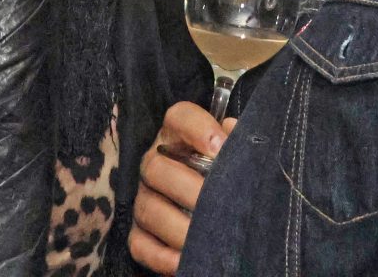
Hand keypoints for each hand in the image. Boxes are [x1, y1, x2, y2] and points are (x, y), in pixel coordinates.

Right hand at [130, 102, 234, 274]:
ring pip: (148, 209)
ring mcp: (144, 198)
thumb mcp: (237, 156)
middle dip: (189, 188)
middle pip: (156, 167)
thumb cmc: (228, 176)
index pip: (179, 117)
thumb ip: (238, 142)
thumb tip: (234, 131)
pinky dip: (161, 256)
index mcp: (179, 136)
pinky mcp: (138, 233)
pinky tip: (184, 261)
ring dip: (178, 227)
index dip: (196, 127)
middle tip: (218, 205)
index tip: (220, 147)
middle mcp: (155, 163)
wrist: (218, 213)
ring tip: (206, 239)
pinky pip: (139, 244)